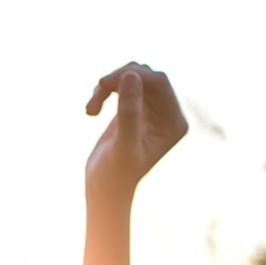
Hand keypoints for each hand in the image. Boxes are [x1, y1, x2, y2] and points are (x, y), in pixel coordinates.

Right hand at [84, 63, 186, 198]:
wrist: (104, 190)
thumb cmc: (114, 174)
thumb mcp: (122, 144)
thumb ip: (129, 111)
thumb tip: (131, 75)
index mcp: (174, 122)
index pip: (159, 83)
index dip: (133, 75)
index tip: (104, 84)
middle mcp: (168, 114)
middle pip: (147, 75)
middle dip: (119, 79)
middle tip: (97, 90)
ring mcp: (152, 111)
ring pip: (132, 77)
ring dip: (109, 86)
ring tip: (90, 109)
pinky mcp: (136, 109)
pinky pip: (122, 84)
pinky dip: (104, 91)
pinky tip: (91, 111)